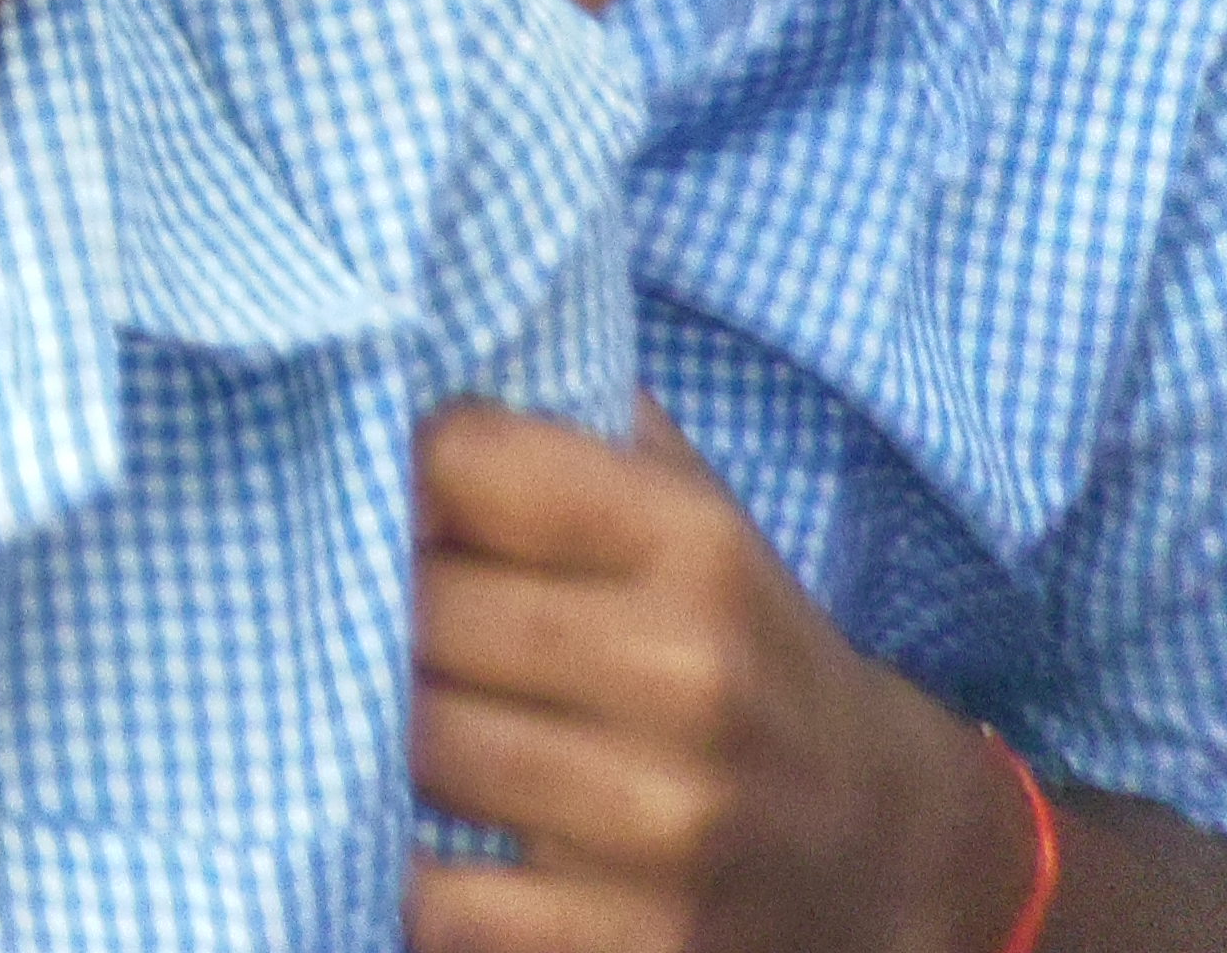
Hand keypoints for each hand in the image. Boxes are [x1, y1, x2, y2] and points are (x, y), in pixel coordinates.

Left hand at [408, 395, 1038, 952]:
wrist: (886, 849)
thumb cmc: (740, 649)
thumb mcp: (693, 514)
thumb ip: (570, 420)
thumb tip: (421, 334)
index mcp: (693, 549)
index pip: (461, 459)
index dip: (398, 467)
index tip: (384, 488)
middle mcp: (687, 679)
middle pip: (420, 602)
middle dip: (368, 599)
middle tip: (339, 595)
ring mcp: (660, 825)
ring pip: (413, 739)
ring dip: (364, 721)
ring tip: (364, 693)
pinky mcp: (630, 943)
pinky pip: (436, 897)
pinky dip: (395, 863)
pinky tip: (396, 824)